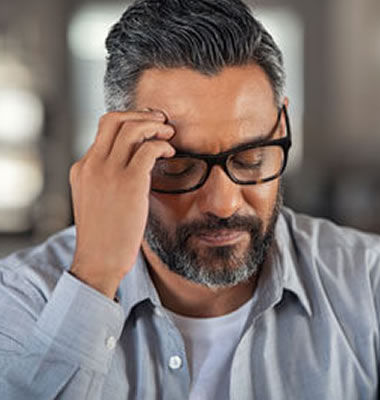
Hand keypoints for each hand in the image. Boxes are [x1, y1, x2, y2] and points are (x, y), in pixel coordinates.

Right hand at [69, 110, 174, 297]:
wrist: (99, 261)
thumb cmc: (104, 235)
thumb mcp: (96, 200)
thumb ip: (106, 179)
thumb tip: (134, 163)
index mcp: (82, 168)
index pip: (104, 129)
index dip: (129, 120)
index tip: (147, 125)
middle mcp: (92, 164)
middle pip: (114, 119)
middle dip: (141, 115)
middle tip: (161, 122)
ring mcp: (108, 172)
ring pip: (132, 128)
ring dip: (155, 126)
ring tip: (169, 134)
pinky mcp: (128, 183)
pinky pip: (149, 149)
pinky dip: (163, 145)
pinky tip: (171, 153)